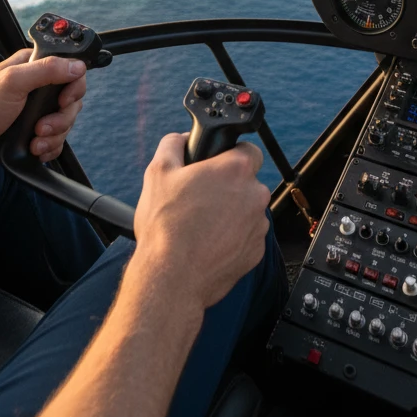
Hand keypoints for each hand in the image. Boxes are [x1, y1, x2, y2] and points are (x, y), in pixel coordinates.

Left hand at [0, 49, 86, 169]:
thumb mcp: (13, 82)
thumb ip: (47, 70)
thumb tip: (76, 66)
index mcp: (34, 67)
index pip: (71, 70)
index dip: (74, 87)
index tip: (64, 100)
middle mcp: (38, 88)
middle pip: (72, 101)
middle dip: (61, 118)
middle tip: (41, 125)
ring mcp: (37, 111)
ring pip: (66, 123)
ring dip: (54, 136)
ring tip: (35, 139)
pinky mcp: (34, 132)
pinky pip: (57, 141)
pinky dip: (49, 148)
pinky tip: (35, 148)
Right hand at [130, 133, 270, 310]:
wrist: (171, 278)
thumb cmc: (165, 226)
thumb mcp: (158, 171)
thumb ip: (173, 144)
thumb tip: (182, 138)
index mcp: (235, 170)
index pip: (249, 150)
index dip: (231, 155)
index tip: (216, 166)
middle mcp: (254, 195)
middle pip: (247, 182)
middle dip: (228, 186)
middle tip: (200, 197)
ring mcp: (258, 226)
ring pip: (247, 210)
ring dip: (231, 213)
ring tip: (201, 224)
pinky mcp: (256, 253)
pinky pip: (246, 236)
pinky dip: (232, 238)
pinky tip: (207, 243)